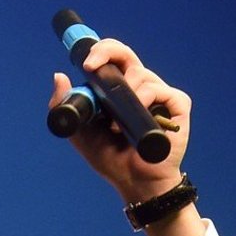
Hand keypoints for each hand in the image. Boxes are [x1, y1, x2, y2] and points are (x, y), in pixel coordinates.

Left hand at [49, 37, 191, 204]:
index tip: (85, 63)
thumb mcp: (81, 134)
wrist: (134, 183)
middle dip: (107, 52)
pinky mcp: (177, 103)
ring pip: (140, 74)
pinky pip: (157, 89)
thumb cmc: (112, 160)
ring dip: (123, 96)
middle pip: (126, 54)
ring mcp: (160, 94)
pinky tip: (133, 123)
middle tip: (91, 66)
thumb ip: (66, 107)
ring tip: (114, 128)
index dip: (100, 52)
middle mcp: (141, 86)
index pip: (112, 59)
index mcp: (120, 90)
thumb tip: (59, 76)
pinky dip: (143, 101)